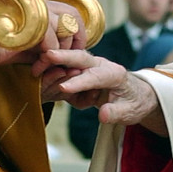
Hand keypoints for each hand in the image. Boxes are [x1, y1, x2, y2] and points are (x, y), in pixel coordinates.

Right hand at [0, 0, 85, 65]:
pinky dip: (45, 58)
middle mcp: (38, 3)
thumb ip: (47, 46)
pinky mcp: (26, 20)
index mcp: (39, 5)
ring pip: (62, 30)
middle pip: (72, 19)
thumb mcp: (28, 47)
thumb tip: (69, 59)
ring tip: (42, 68)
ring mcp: (33, 9)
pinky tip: (34, 68)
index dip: (79, 33)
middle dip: (74, 44)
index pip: (73, 13)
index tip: (77, 52)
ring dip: (57, 54)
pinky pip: (49, 40)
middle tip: (64, 64)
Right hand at [33, 50, 167, 134]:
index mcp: (115, 74)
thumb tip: (102, 115)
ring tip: (36, 70)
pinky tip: (53, 83)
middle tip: (46, 56)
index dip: (79, 83)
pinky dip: (56, 74)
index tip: (64, 89)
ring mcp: (91, 66)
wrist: (136, 94)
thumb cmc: (134, 102)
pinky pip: (66, 71)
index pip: (95, 77)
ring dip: (54, 63)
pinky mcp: (82, 70)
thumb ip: (116, 113)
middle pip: (81, 59)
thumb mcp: (130, 113)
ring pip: (71, 61)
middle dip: (64, 57)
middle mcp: (102, 65)